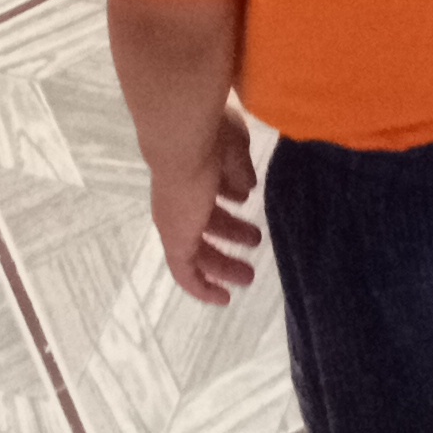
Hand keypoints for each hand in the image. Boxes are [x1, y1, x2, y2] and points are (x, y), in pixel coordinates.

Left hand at [148, 114, 260, 305]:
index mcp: (194, 169)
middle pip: (206, 221)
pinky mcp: (176, 240)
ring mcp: (176, 220)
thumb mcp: (234, 146)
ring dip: (224, 262)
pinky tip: (223, 298)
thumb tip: (246, 189)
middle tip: (255, 240)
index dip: (230, 195)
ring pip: (199, 249)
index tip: (247, 200)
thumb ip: (239, 168)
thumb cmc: (210, 133)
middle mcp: (180, 197)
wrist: (181, 139)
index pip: (209, 188)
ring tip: (249, 274)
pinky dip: (203, 287)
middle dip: (231, 231)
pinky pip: (187, 272)